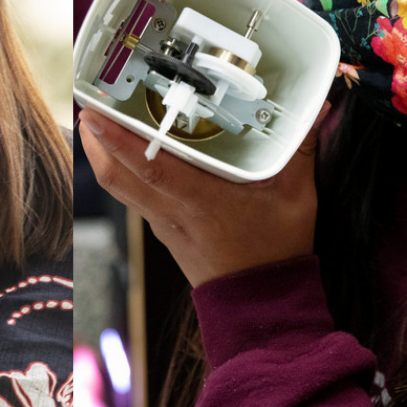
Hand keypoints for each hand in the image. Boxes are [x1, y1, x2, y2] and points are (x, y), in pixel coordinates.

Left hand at [79, 103, 330, 286]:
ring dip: (101, 153)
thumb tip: (317, 107)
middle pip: (114, 176)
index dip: (117, 138)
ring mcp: (161, 222)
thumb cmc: (276, 252)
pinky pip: (131, 194)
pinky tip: (126, 148)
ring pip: (117, 186)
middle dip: (94, 139)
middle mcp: (170, 211)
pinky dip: (120, 168)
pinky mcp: (163, 227)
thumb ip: (301, 148)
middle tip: (89, 101)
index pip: (148, 166)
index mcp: (199, 201)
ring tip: (98, 117)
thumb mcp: (296, 197)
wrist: (260, 306)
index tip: (95, 111)